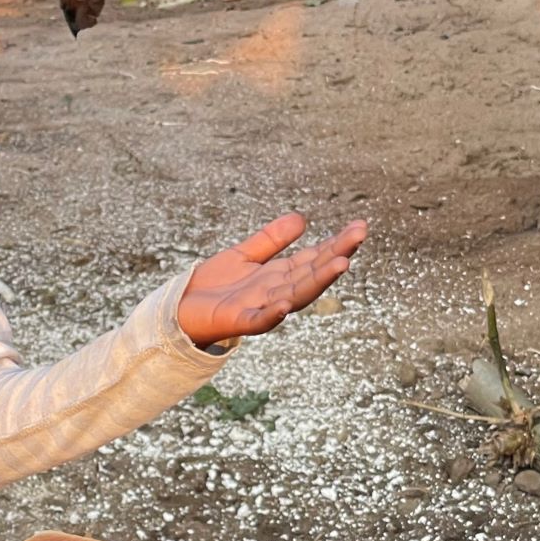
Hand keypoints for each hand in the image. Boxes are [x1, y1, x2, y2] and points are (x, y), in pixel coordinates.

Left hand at [175, 214, 367, 347]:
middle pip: (311, 273)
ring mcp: (259, 307)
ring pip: (294, 295)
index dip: (336, 243)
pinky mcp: (237, 321)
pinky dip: (272, 315)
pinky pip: (258, 320)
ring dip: (317, 281)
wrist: (180, 309)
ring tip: (340, 264)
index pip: (314, 258)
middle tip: (359, 236)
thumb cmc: (213, 287)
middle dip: (336, 255)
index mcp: (279, 275)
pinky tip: (284, 304)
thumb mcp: (244, 255)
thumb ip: (271, 240)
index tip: (359, 227)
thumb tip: (302, 219)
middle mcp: (275, 292)